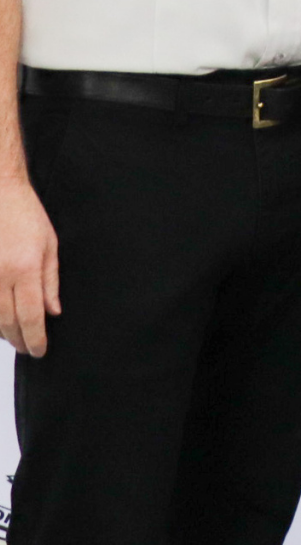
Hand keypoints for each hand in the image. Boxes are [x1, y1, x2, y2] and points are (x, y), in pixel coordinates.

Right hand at [0, 173, 57, 356]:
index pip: (30, 316)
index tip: (40, 351)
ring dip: (3, 333)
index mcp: (25, 269)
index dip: (35, 338)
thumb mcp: (49, 246)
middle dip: (19, 340)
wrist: (0, 194)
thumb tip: (52, 313)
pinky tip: (0, 323)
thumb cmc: (27, 216)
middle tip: (29, 349)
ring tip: (16, 339)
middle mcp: (0, 277)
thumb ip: (50, 282)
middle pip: (7, 322)